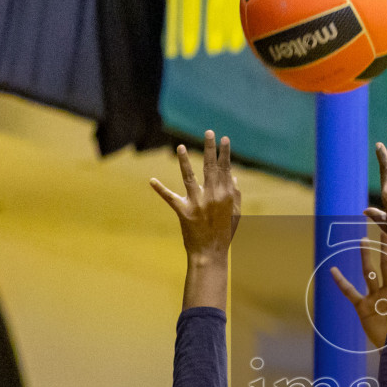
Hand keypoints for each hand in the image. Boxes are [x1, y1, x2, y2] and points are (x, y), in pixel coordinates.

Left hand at [150, 130, 240, 262]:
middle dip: (210, 149)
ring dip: (184, 162)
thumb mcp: (235, 214)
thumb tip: (231, 175)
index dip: (225, 154)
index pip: (225, 169)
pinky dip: (161, 190)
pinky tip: (151, 180)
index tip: (224, 139)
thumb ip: (235, 194)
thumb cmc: (224, 233)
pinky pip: (170, 198)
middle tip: (209, 132)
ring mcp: (197, 204)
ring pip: (189, 178)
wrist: (210, 253)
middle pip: (210, 168)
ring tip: (180, 147)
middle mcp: (212, 197)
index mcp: (225, 196)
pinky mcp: (183, 212)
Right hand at [329, 219, 386, 347]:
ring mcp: (374, 296)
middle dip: (384, 248)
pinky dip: (341, 282)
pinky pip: (350, 292)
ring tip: (363, 241)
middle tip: (384, 228)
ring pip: (369, 273)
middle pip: (385, 264)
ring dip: (366, 258)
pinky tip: (333, 271)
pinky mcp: (363, 307)